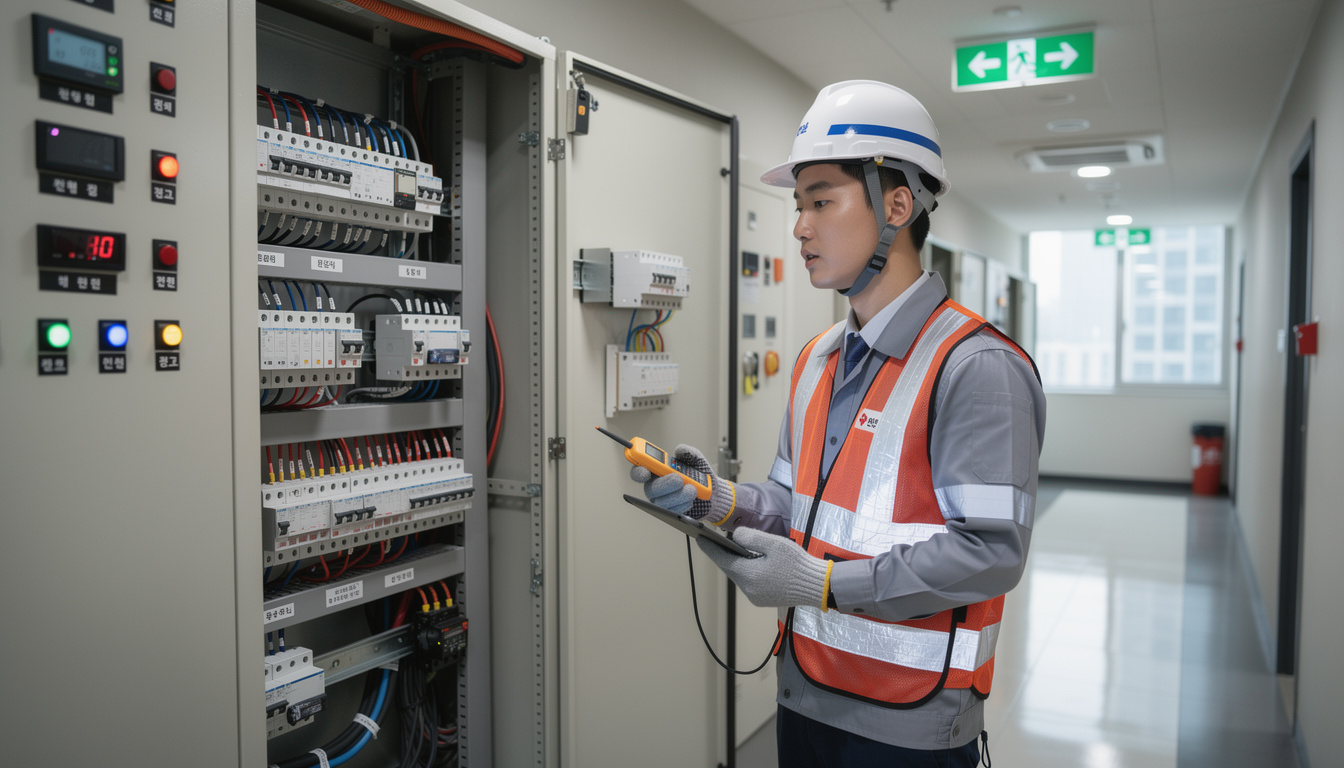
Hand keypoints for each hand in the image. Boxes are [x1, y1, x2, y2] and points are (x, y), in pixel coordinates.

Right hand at [629, 444, 735, 522]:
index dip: (638, 472)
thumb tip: (679, 450)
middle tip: (678, 479)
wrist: (713, 490)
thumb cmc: (698, 473)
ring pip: (662, 501)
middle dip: (665, 484)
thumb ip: (687, 452)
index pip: (639, 471)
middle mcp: (656, 486)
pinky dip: (684, 503)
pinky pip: (673, 511)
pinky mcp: (672, 511)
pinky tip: (691, 497)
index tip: (645, 472)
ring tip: (692, 489)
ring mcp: (663, 500)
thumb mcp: (695, 458)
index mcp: (657, 470)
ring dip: (678, 495)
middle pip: (650, 488)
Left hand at [697, 527, 830, 609]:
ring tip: (731, 550)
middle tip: (713, 541)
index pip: (722, 559)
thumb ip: (750, 537)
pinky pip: (749, 583)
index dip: (709, 548)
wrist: (817, 586)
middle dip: (722, 555)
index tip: (699, 539)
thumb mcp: (773, 544)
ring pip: (740, 576)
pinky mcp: (763, 599)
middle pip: (730, 568)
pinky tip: (750, 562)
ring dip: (736, 563)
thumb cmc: (797, 563)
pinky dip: (746, 572)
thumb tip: (735, 536)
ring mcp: (756, 597)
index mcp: (748, 575)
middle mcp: (749, 589)